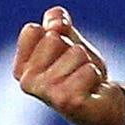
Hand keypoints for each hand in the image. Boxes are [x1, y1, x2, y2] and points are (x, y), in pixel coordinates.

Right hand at [12, 6, 124, 124]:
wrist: (102, 102)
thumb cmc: (80, 70)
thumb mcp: (68, 38)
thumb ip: (57, 22)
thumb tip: (56, 24)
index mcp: (22, 67)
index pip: (32, 30)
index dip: (56, 34)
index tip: (62, 53)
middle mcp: (28, 81)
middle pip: (55, 38)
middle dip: (73, 49)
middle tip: (76, 69)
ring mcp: (46, 93)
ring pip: (76, 53)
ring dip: (86, 63)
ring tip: (84, 79)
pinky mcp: (67, 101)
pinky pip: (88, 69)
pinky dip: (95, 75)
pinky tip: (90, 89)